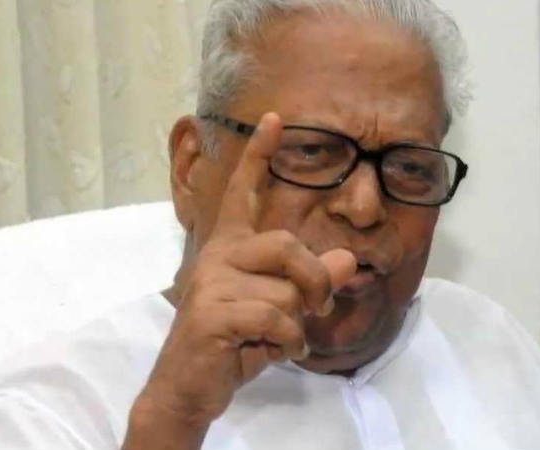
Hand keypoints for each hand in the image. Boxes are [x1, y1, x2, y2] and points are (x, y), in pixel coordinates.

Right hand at [123, 113, 355, 449]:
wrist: (191, 385)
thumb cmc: (237, 340)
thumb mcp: (282, 308)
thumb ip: (311, 281)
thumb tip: (348, 260)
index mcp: (231, 247)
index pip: (243, 192)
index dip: (259, 156)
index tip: (276, 119)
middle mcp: (218, 255)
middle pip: (287, 244)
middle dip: (314, 282)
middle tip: (317, 309)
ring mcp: (211, 282)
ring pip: (285, 289)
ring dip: (296, 322)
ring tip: (280, 338)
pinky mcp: (210, 313)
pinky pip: (273, 317)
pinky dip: (287, 341)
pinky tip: (273, 351)